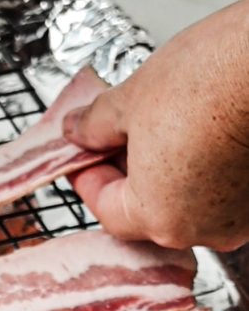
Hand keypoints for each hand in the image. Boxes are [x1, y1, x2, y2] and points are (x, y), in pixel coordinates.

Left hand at [63, 0, 248, 250]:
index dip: (88, 179)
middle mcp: (199, 231)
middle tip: (114, 141)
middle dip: (126, 175)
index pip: (106, 210)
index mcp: (158, 219)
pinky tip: (198, 139)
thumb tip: (78, 131)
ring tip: (159, 132)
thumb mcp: (132, 100)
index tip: (81, 158)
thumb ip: (95, 126)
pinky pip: (219, 194)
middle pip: (145, 211)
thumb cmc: (215, 80)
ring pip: (184, 204)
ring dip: (165, 175)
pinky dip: (203, 173)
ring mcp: (235, 219)